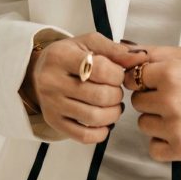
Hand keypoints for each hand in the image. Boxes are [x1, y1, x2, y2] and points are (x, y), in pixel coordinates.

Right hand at [22, 32, 146, 143]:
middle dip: (117, 94)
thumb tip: (141, 57)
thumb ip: (115, 50)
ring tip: (114, 105)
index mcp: (61, 56)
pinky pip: (83, 135)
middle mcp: (52, 82)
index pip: (99, 69)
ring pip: (93, 117)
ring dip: (113, 113)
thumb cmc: (70, 55)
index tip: (118, 74)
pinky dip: (101, 132)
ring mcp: (52, 105)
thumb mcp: (90, 43)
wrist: (39, 72)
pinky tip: (105, 122)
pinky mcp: (54, 123)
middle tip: (117, 90)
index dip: (117, 74)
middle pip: (99, 96)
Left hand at [123, 46, 180, 160]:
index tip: (158, 82)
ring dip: (155, 120)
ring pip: (143, 124)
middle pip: (136, 102)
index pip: (133, 77)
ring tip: (177, 113)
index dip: (145, 79)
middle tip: (172, 97)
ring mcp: (175, 127)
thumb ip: (153, 52)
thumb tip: (123, 51)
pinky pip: (153, 148)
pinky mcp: (180, 149)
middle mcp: (170, 101)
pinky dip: (161, 142)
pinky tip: (176, 131)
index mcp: (170, 74)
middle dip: (150, 99)